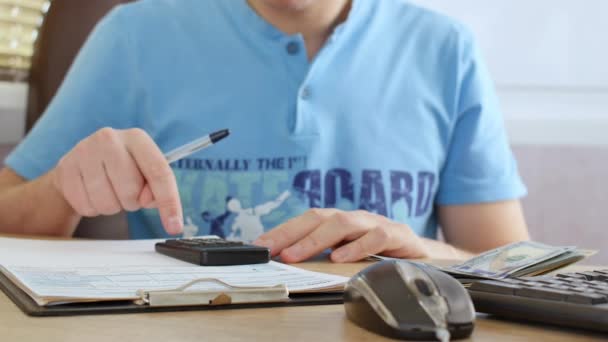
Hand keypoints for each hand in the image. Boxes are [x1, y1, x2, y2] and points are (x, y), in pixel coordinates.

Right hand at [51, 127, 182, 233]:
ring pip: (107, 202)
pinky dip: (93, 208)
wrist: (82, 161)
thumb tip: (148, 200)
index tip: (175, 226)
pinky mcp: (65, 169)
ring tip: (109, 191)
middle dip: (133, 201)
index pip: (159, 173)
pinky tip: (93, 193)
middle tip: (126, 193)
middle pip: (131, 191)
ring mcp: (83, 151)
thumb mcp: (145, 173)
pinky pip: (86, 207)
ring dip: (113, 206)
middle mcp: (109, 138)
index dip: (169, 202)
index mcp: (137, 138)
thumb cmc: (122, 168)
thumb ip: (156, 189)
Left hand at [254, 209, 429, 262]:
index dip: (282, 230)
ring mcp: (375, 223)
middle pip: (319, 217)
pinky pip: (376, 237)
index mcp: (341, 221)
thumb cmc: (380, 252)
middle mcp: (355, 218)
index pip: (306, 220)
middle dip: (291, 233)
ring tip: (295, 255)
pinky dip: (356, 247)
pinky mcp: (398, 235)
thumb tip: (286, 259)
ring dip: (315, 240)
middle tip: (271, 250)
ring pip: (343, 224)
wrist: (422, 254)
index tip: (260, 245)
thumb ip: (323, 253)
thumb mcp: (348, 252)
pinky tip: (339, 258)